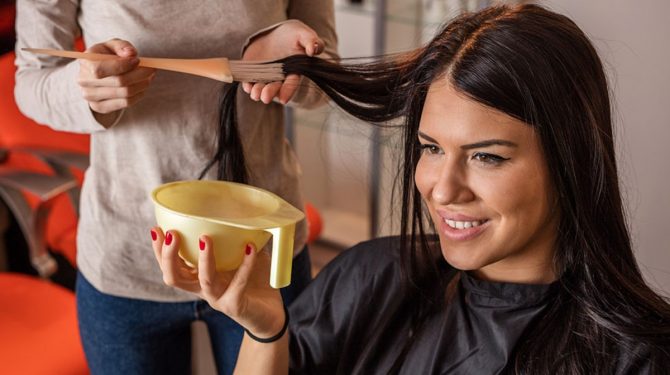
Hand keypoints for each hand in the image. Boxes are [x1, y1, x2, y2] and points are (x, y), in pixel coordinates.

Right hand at [77, 39, 155, 122]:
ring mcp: (90, 96)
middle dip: (140, 74)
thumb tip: (131, 54)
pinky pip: (126, 103)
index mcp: (85, 63)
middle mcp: (84, 81)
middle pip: (119, 82)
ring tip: (149, 77)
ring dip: (142, 85)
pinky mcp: (100, 107)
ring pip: (125, 94)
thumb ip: (122, 46)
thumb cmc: (107, 56)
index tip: (138, 60)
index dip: (123, 65)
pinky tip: (142, 86)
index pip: (101, 69)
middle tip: (151, 69)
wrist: (98, 74)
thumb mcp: (113, 45)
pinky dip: (139, 94)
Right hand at [150, 228, 285, 337]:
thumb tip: (236, 211)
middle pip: (174, 276)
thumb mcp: (239, 256)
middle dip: (168, 255)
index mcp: (196, 278)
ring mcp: (217, 298)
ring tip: (206, 238)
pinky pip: (238, 283)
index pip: (170, 265)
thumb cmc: (252, 282)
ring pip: (204, 280)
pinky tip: (250, 247)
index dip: (159, 249)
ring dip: (203, 258)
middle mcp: (202, 289)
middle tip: (172, 234)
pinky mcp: (235, 305)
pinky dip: (245, 264)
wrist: (269, 314)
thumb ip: (233, 239)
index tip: (156, 228)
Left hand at [242, 20, 324, 103]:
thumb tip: (312, 50)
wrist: (276, 34)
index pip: (291, 84)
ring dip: (257, 92)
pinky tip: (247, 86)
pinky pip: (249, 81)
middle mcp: (279, 78)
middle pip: (275, 88)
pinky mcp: (253, 73)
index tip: (283, 99)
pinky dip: (247, 85)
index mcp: (294, 72)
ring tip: (255, 94)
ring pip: (261, 88)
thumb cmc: (294, 35)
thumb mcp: (303, 35)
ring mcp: (265, 77)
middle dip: (270, 93)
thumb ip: (311, 41)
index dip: (287, 91)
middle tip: (265, 97)